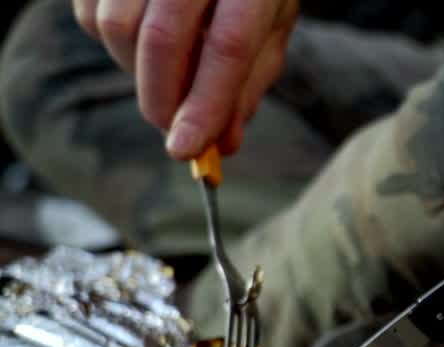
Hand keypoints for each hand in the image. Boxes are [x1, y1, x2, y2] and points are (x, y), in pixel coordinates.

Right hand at [74, 0, 298, 157]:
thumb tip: (222, 142)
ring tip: (167, 72)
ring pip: (116, 26)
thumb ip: (248, 81)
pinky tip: (143, 39)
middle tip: (172, 131)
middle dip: (162, 100)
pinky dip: (114, 44)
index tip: (185, 150)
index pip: (227, 48)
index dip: (205, 104)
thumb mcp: (269, 24)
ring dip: (137, 71)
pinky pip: (90, 14)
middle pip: (162, 38)